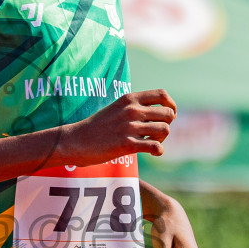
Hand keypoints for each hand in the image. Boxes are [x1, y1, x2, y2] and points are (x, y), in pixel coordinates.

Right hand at [61, 89, 176, 164]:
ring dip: (162, 138)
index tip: (168, 115)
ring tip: (151, 142)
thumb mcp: (117, 108)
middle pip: (168, 114)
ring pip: (164, 130)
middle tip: (157, 133)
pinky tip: (153, 152)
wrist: (77, 140)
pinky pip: (155, 146)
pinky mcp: (127, 144)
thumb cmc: (98, 126)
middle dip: (167, 124)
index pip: (162, 95)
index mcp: (130, 99)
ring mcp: (129, 127)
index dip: (171, 105)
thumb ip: (135, 106)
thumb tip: (158, 111)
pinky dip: (158, 150)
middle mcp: (132, 110)